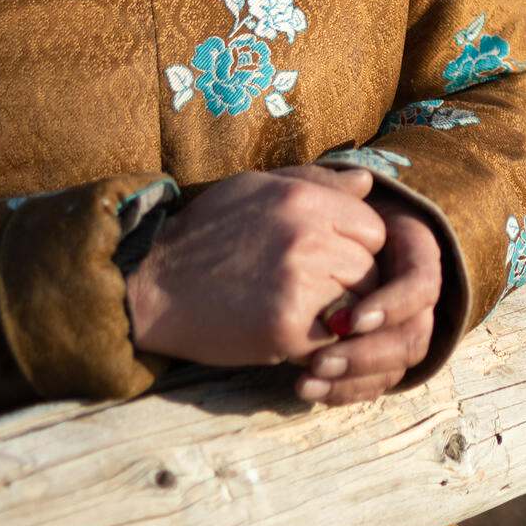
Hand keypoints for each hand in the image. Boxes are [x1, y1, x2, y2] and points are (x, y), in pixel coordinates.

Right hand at [125, 166, 385, 365]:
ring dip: (338, 313)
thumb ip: (315, 183)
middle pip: (369, 268)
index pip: (373, 227)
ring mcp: (299, 285)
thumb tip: (367, 185)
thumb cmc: (204, 235)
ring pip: (358, 305)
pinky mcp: (287, 329)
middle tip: (313, 289)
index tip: (331, 257)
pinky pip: (332, 340)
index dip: (357, 246)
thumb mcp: (255, 188)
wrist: (152, 288)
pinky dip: (318, 342)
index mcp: (302, 199)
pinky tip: (288, 332)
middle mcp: (307, 237)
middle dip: (350, 282)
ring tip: (300, 309)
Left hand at [294, 190, 442, 406]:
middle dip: (367, 353)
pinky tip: (307, 390)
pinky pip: (375, 383)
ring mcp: (402, 329)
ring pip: (396, 366)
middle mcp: (418, 298)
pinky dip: (344, 392)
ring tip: (305, 381)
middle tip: (319, 360)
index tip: (350, 319)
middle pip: (412, 337)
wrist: (310, 240)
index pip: (420, 285)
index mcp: (414, 253)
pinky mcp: (380, 355)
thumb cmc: (321, 212)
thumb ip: (339, 188)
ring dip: (353, 378)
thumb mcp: (325, 194)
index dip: (392, 304)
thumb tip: (361, 180)